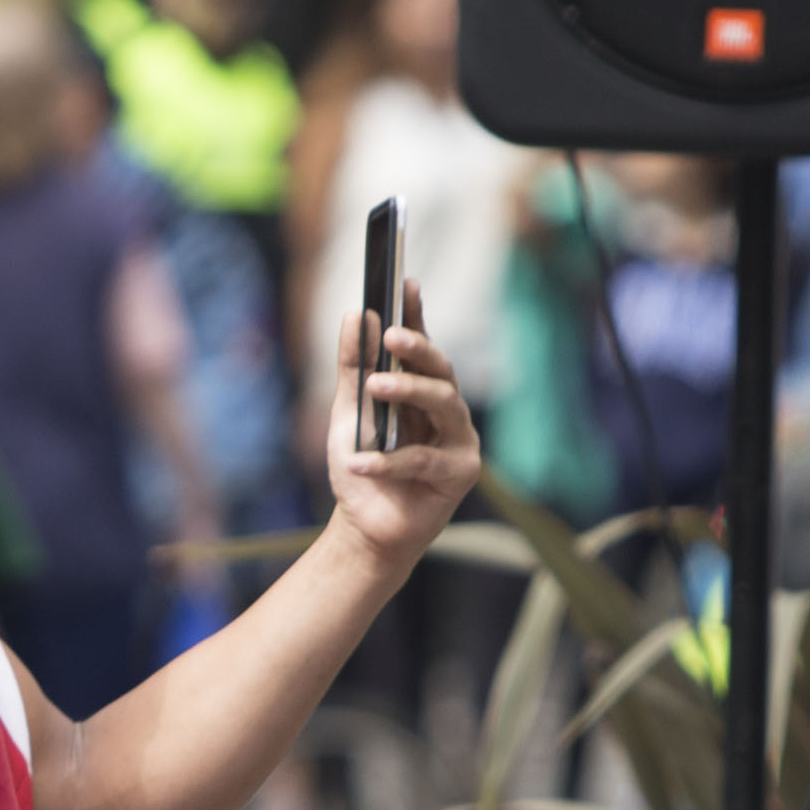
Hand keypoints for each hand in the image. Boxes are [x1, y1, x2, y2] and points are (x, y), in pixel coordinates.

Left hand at [322, 307, 483, 564]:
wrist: (364, 526)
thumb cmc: (360, 467)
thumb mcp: (348, 412)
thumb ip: (353, 366)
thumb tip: (358, 314)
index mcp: (421, 391)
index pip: (421, 346)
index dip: (417, 314)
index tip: (405, 283)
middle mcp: (446, 410)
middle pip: (441, 369)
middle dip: (417, 347)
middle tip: (390, 333)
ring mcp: (459, 440)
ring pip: (444, 402)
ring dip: (408, 390)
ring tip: (374, 387)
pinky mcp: (461, 473)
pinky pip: (425, 458)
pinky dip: (388, 461)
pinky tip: (360, 463)